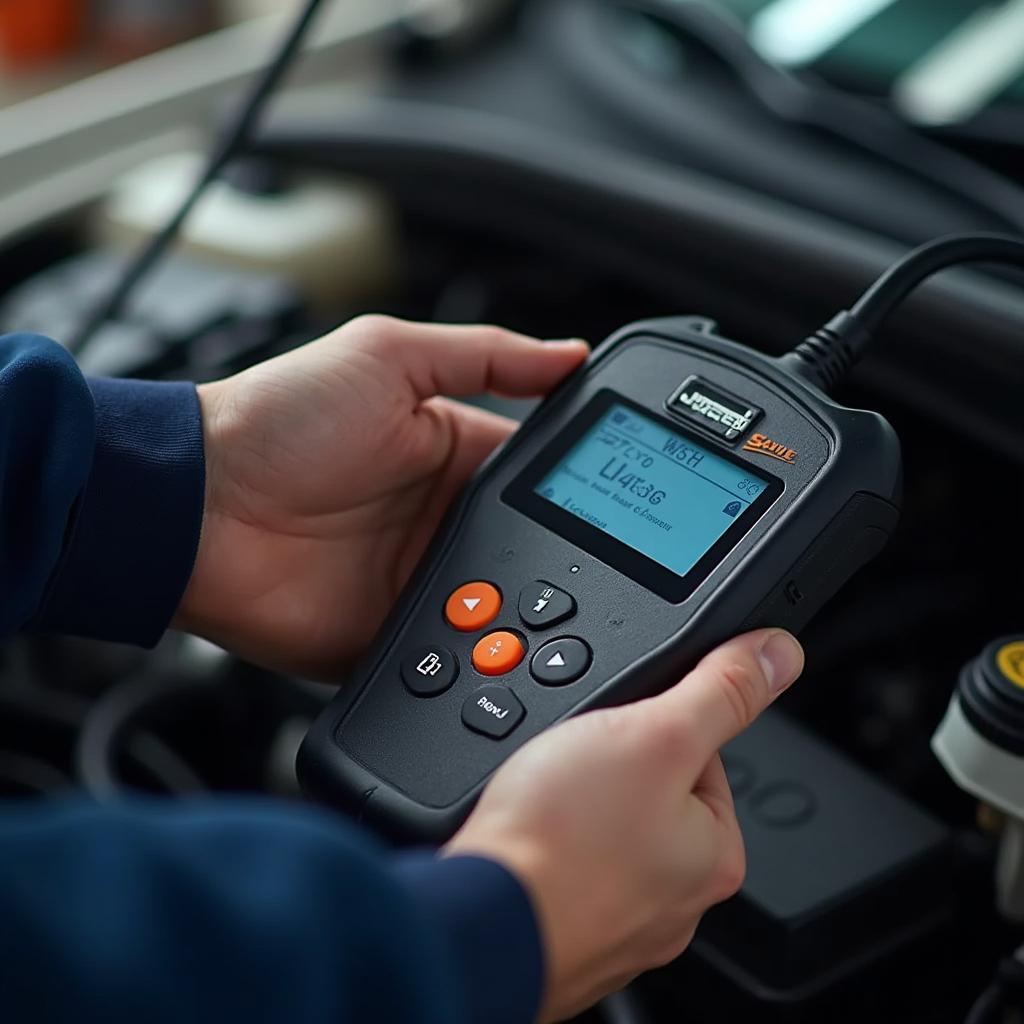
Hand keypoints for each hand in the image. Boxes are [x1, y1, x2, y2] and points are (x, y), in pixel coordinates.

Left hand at [176, 315, 587, 675]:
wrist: (197, 510)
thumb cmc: (277, 421)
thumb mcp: (384, 357)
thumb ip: (483, 356)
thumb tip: (570, 355)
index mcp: (451, 455)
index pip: (538, 475)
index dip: (578, 488)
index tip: (620, 499)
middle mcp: (442, 521)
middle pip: (531, 549)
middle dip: (563, 564)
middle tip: (596, 572)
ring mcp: (419, 581)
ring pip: (502, 610)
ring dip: (523, 615)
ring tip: (555, 620)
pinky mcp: (393, 635)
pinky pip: (450, 654)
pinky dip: (475, 658)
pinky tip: (499, 653)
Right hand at [445, 628, 804, 1021]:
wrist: (478, 917)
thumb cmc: (561, 839)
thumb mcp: (655, 734)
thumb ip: (720, 691)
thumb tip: (778, 654)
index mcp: (714, 853)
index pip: (702, 754)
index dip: (655, 723)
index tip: (620, 727)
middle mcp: (676, 899)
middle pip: (648, 791)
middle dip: (608, 767)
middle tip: (571, 766)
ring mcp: (617, 920)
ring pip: (602, 829)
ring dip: (573, 807)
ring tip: (544, 801)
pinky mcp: (566, 929)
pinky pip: (564, 864)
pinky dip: (547, 846)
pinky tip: (529, 838)